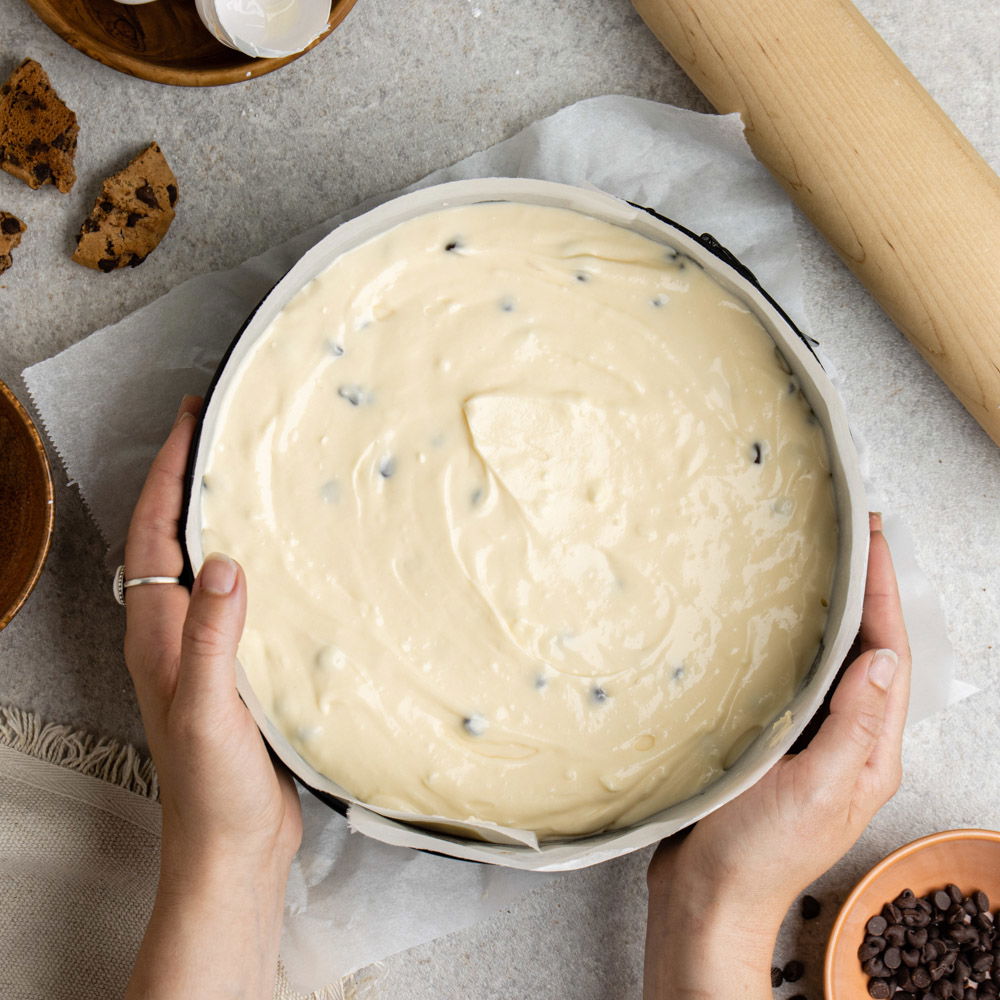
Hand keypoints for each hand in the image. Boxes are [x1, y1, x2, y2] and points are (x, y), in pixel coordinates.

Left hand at [124, 395, 301, 999]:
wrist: (234, 846)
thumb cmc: (214, 789)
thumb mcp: (210, 711)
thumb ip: (212, 638)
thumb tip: (224, 563)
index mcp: (158, 633)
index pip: (155, 532)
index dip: (169, 473)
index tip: (191, 420)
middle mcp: (175, 632)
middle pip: (174, 536)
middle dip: (189, 478)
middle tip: (222, 432)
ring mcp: (207, 648)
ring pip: (206, 561)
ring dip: (221, 514)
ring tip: (253, 475)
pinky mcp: (238, 665)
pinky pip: (240, 593)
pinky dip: (255, 557)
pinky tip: (287, 555)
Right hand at [644, 512, 911, 998]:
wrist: (707, 896)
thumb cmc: (758, 851)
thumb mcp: (817, 785)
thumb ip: (855, 724)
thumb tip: (884, 657)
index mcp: (871, 751)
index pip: (889, 655)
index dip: (884, 592)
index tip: (874, 539)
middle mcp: (848, 742)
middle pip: (867, 651)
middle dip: (865, 592)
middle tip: (851, 537)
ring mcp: (811, 743)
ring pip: (830, 663)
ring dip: (831, 613)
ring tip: (819, 566)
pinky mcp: (774, 744)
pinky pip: (795, 682)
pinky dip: (794, 644)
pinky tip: (772, 626)